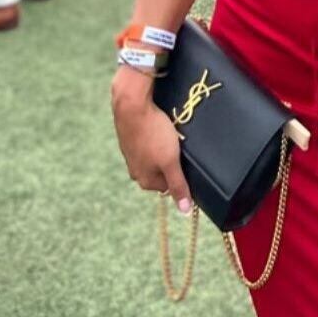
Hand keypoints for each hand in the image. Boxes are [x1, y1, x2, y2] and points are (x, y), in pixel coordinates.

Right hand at [111, 67, 192, 214]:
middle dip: (172, 160)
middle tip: (179, 146)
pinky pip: (148, 144)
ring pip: (155, 157)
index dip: (182, 173)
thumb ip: (178, 185)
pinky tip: (160, 129)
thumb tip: (185, 211)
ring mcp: (131, 155)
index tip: (188, 160)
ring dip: (165, 148)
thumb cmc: (153, 134)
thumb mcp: (171, 161)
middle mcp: (135, 171)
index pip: (170, 186)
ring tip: (170, 135)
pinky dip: (156, 138)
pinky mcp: (130, 140)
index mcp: (145, 180)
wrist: (131, 105)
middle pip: (162, 171)